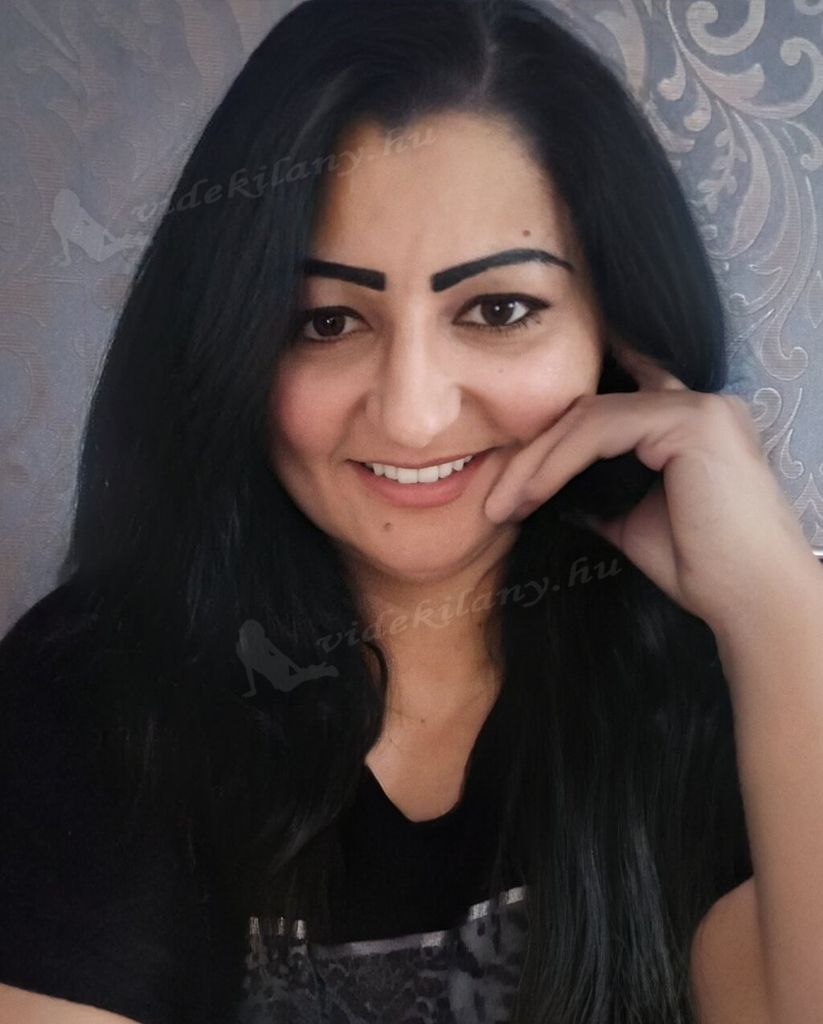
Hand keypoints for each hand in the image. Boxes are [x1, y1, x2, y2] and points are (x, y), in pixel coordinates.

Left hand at [483, 342, 819, 634]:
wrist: (750, 600)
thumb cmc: (700, 567)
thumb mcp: (631, 520)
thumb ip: (595, 491)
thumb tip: (544, 488)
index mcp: (689, 422)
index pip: (613, 402)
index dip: (568, 407)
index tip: (517, 437)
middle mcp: (697, 403)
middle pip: (590, 410)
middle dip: (534, 453)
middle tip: (495, 500)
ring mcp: (697, 406)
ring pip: (588, 418)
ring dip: (536, 463)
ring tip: (502, 505)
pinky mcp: (690, 421)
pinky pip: (599, 432)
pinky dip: (557, 464)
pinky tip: (531, 496)